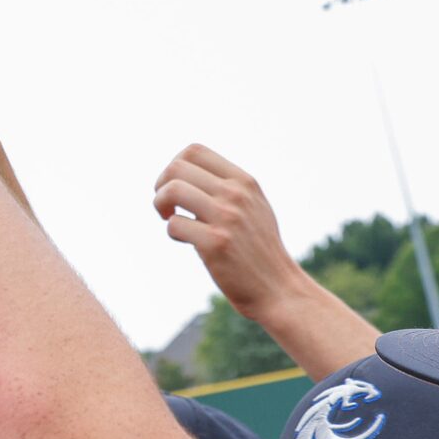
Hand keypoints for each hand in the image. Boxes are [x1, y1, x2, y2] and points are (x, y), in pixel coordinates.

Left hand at [152, 145, 303, 319]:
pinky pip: (175, 225)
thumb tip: (184, 173)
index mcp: (244, 181)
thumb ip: (227, 188)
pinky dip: (173, 232)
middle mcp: (236, 194)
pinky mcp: (216, 243)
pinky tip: (186, 240)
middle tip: (166, 207)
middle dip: (161, 186)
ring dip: (160, 205)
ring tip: (169, 219)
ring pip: (172, 190)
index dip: (174, 166)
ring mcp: (227, 218)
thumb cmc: (258, 249)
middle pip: (176, 167)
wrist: (278, 287)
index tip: (176, 188)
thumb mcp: (253, 206)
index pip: (195, 151)